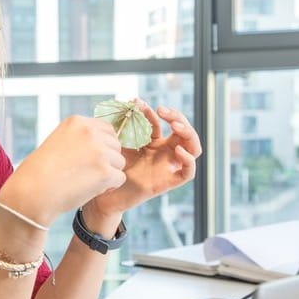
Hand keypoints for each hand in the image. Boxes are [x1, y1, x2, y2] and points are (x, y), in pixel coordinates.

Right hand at [0, 115, 126, 225]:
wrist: (32, 193)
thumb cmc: (40, 172)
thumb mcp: (58, 142)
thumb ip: (80, 138)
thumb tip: (103, 143)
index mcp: (77, 122)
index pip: (107, 129)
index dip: (102, 146)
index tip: (88, 159)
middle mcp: (90, 132)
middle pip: (115, 145)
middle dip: (106, 160)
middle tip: (86, 172)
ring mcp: (99, 151)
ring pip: (119, 162)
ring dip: (107, 174)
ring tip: (85, 181)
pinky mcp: (105, 171)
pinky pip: (119, 178)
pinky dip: (108, 187)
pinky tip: (90, 190)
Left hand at [91, 99, 201, 216]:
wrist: (106, 195)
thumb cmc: (111, 169)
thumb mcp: (118, 145)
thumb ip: (124, 127)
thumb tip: (125, 103)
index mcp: (152, 143)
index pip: (159, 122)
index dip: (150, 111)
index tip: (137, 103)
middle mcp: (164, 153)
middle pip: (183, 131)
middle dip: (177, 117)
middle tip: (162, 110)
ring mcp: (168, 166)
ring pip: (193, 148)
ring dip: (188, 134)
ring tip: (175, 126)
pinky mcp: (169, 182)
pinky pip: (188, 172)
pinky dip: (188, 161)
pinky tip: (179, 150)